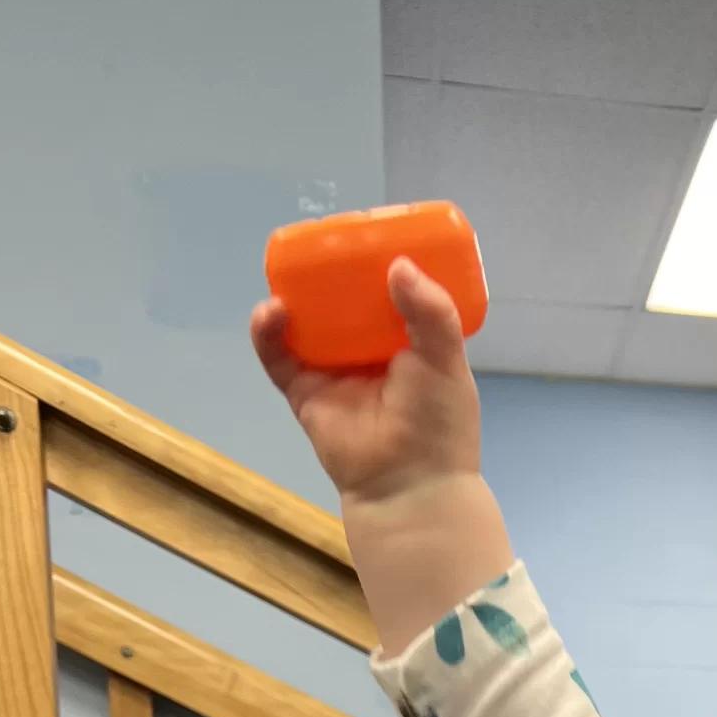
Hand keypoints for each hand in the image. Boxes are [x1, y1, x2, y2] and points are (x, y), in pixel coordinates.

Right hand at [250, 257, 481, 509]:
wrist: (408, 483)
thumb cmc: (437, 423)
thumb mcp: (447, 360)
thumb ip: (432, 312)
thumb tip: (399, 265)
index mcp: (408, 343)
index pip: (389, 293)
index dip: (377, 263)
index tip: (368, 233)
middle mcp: (368, 353)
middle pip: (341, 301)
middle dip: (329, 272)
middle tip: (323, 241)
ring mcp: (334, 371)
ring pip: (307, 322)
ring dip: (296, 294)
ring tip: (294, 268)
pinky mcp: (304, 391)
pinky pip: (278, 356)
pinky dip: (269, 332)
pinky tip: (273, 311)